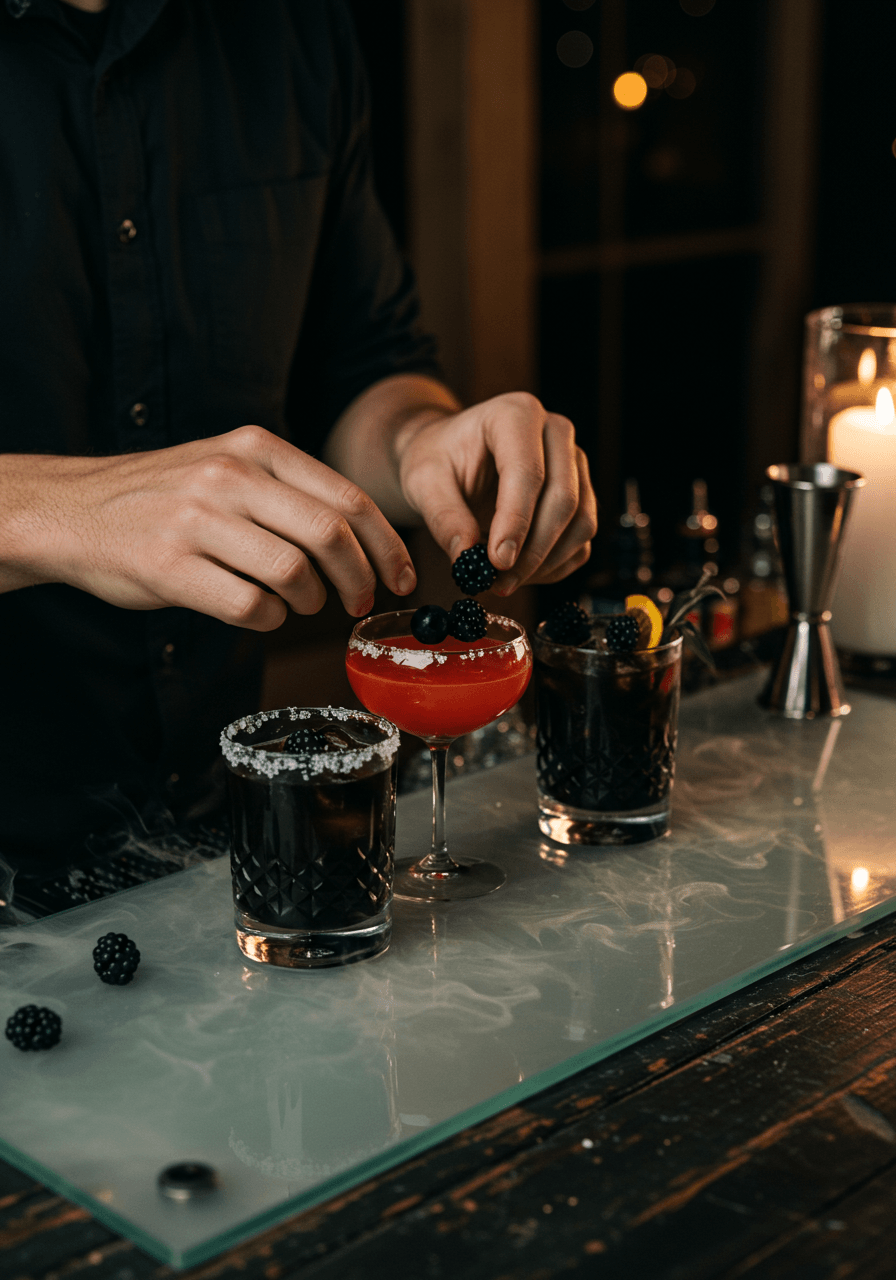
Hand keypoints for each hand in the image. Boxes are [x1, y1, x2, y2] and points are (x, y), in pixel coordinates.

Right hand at [0, 426, 416, 628]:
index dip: (386, 545)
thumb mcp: (227, 465)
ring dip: (310, 601)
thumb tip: (364, 540)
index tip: (402, 577)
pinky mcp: (170, 567)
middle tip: (360, 601)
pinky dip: (268, 619)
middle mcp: (229, 476)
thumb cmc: (163, 496)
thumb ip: (289, 490)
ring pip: (293, 573)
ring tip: (299, 603)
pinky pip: (249, 606)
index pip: (347, 497)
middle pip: (331, 535)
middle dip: (360, 579)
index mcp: (255, 448)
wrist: (73, 510)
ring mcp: (197, 521)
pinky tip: (258, 611)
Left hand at [396, 391, 596, 592]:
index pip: (528, 473)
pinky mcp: (582, 493)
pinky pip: (581, 539)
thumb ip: (444, 518)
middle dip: (533, 551)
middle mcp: (556, 432)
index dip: (516, 522)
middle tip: (499, 582)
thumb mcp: (424, 482)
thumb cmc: (438, 459)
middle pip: (564, 499)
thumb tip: (467, 560)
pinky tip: (520, 574)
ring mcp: (575, 463)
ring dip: (545, 563)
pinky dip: (554, 566)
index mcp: (516, 415)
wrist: (450, 454)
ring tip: (502, 581)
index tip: (497, 562)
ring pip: (580, 523)